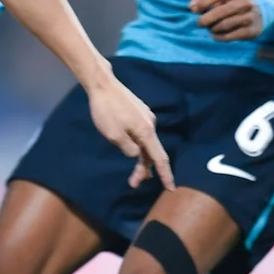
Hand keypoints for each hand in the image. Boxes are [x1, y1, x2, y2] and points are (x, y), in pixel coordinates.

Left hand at [86, 75, 173, 189]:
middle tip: (133, 183)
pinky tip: (130, 148)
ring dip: (140, 158)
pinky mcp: (139, 113)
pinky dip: (138, 146)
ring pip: (146, 143)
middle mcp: (151, 125)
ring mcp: (146, 118)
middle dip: (145, 169)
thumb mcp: (114, 135)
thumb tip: (136, 154)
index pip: (159, 158)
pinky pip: (142, 134)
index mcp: (146, 132)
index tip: (170, 188)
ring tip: (133, 172)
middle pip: (152, 152)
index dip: (165, 174)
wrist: (102, 85)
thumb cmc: (106, 111)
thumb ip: (128, 148)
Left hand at [190, 0, 263, 41]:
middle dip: (206, 19)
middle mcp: (246, 1)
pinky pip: (231, 36)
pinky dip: (219, 37)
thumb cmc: (232, 0)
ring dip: (213, 28)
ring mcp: (251, 16)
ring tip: (211, 28)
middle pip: (220, 11)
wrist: (260, 9)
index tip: (193, 10)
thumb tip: (192, 6)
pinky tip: (216, 35)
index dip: (203, 2)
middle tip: (200, 23)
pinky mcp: (252, 30)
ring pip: (225, 25)